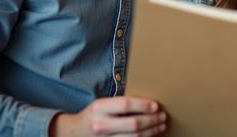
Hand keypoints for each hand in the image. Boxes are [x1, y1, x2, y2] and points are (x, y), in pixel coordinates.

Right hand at [49, 96, 166, 136]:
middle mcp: (100, 125)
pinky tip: (150, 135)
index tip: (156, 106)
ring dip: (152, 132)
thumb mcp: (102, 104)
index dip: (144, 105)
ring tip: (161, 125)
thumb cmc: (94, 115)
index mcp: (99, 108)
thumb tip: (148, 103)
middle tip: (163, 116)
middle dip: (152, 120)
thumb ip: (120, 104)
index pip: (126, 105)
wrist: (74, 133)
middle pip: (133, 124)